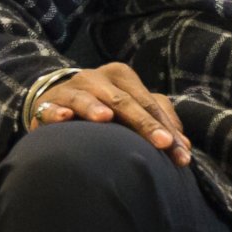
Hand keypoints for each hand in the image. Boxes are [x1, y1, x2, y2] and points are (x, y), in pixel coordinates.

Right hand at [28, 61, 190, 165]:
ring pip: (86, 98)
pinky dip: (57, 112)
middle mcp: (98, 78)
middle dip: (146, 125)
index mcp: (122, 77)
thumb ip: (158, 122)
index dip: (168, 128)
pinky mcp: (48, 102)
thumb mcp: (131, 109)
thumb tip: (184, 147)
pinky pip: (51, 107)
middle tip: (163, 144)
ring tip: (106, 119)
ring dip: (95, 108)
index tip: (182, 154)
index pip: (150, 104)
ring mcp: (71, 88)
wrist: (56, 100)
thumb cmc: (103, 108)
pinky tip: (64, 118)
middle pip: (125, 102)